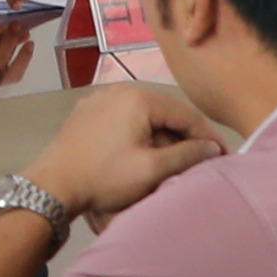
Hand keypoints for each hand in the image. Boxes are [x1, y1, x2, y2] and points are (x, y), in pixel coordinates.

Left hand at [17, 83, 217, 225]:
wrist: (51, 186)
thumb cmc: (104, 177)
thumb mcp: (151, 169)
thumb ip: (187, 155)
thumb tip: (212, 147)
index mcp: (138, 98)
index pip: (186, 113)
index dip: (208, 136)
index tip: (225, 155)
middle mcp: (118, 90)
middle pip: (165, 112)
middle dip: (186, 136)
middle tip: (203, 159)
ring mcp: (98, 100)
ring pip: (144, 116)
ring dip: (163, 137)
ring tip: (178, 160)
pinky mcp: (86, 114)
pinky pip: (123, 120)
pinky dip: (140, 135)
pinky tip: (146, 153)